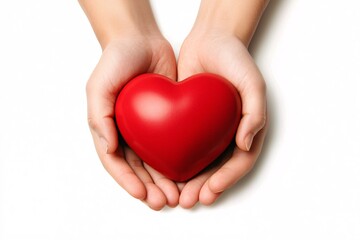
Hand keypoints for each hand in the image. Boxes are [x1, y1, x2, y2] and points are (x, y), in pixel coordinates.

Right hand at [86, 34, 179, 209]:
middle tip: (164, 201)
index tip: (142, 194)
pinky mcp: (169, 119)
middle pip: (139, 169)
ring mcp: (149, 127)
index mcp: (110, 129)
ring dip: (166, 181)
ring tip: (178, 195)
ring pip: (158, 161)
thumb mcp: (98, 86)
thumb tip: (108, 148)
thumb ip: (99, 117)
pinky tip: (190, 171)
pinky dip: (180, 160)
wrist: (142, 39)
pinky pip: (174, 144)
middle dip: (150, 187)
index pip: (116, 163)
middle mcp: (129, 132)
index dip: (128, 181)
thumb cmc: (116, 60)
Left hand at [177, 29, 267, 207]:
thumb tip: (246, 144)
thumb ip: (255, 113)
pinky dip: (175, 161)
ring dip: (189, 181)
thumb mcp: (252, 82)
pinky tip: (164, 172)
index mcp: (245, 128)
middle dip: (204, 187)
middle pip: (216, 168)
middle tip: (190, 200)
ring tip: (177, 195)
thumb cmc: (234, 59)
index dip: (226, 179)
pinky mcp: (187, 121)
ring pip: (198, 162)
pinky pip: (181, 145)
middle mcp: (226, 132)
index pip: (239, 162)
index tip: (211, 189)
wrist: (209, 39)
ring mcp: (206, 128)